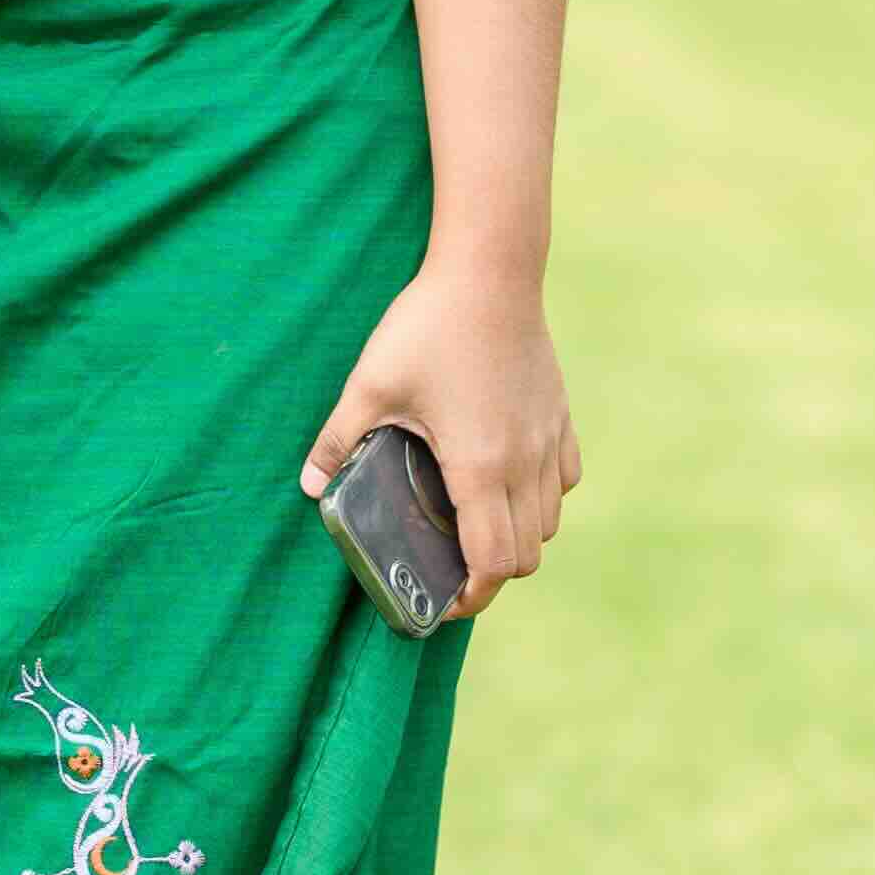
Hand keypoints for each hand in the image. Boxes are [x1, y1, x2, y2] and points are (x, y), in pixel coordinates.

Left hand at [301, 256, 579, 615]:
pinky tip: (507, 479)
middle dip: (490, 574)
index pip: (492, 563)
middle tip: (451, 567)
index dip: (470, 598)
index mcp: (479, 467)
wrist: (491, 271)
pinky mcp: (561, 416)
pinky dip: (541, 497)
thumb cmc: (428, 326)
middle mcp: (524, 463)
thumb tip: (310, 487)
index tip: (442, 603)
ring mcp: (549, 440)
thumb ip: (338, 440)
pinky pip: (564, 480)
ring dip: (517, 536)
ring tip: (474, 524)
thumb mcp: (370, 385)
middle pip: (526, 555)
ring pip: (549, 521)